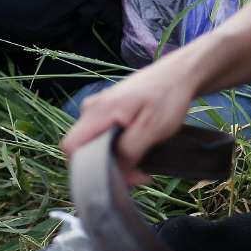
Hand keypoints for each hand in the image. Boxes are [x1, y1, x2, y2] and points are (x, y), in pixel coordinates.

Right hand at [61, 58, 197, 184]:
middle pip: (82, 148)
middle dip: (106, 167)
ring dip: (115, 159)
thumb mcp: (151, 129)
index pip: (70, 146)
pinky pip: (103, 135)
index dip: (86, 168)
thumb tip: (114, 174)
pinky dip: (118, 148)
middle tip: (138, 175)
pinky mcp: (108, 109)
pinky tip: (139, 150)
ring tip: (143, 165)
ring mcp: (98, 108)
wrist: (179, 74)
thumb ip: (128, 151)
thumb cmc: (167, 98)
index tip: (116, 177)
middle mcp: (91, 108)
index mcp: (97, 111)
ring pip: (94, 143)